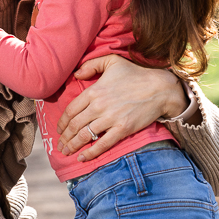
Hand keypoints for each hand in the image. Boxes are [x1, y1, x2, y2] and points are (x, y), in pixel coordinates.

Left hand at [56, 56, 184, 160]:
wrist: (160, 88)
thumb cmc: (135, 74)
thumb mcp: (112, 61)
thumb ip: (91, 65)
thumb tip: (75, 74)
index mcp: (94, 91)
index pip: (71, 110)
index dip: (62, 122)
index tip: (59, 129)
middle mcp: (99, 106)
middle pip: (75, 125)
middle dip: (64, 137)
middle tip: (60, 145)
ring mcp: (111, 119)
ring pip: (85, 135)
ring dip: (73, 146)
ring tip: (66, 152)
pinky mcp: (123, 129)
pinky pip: (103, 143)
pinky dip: (91, 152)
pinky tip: (82, 158)